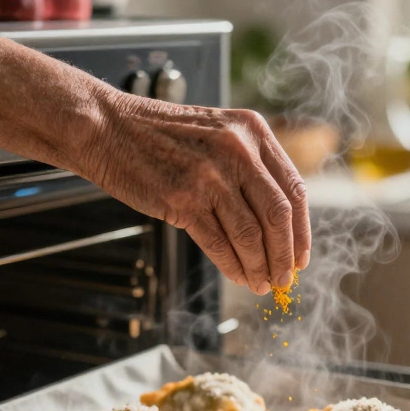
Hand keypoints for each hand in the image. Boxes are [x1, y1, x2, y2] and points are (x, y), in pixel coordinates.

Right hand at [86, 94, 310, 294]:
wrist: (106, 127)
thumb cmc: (162, 135)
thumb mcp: (219, 134)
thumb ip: (251, 167)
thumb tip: (282, 224)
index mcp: (253, 131)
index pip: (294, 190)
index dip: (302, 230)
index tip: (302, 256)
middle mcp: (238, 150)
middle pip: (279, 216)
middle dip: (285, 255)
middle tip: (285, 279)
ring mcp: (210, 175)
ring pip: (251, 235)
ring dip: (261, 266)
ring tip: (262, 284)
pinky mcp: (183, 199)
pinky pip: (220, 243)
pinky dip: (234, 266)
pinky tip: (240, 276)